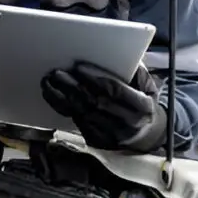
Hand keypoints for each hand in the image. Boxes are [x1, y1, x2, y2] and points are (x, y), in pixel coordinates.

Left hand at [40, 61, 167, 152]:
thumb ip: (136, 73)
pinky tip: (52, 94)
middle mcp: (126, 123)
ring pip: (82, 113)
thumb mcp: (148, 88)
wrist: (146, 136)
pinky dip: (62, 107)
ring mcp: (111, 135)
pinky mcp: (97, 141)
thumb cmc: (143, 105)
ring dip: (62, 96)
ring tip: (49, 81)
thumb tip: (120, 57)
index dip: (96, 78)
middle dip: (74, 86)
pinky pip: (76, 122)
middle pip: (95, 102)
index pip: (115, 90)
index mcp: (142, 107)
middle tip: (58, 73)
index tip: (78, 67)